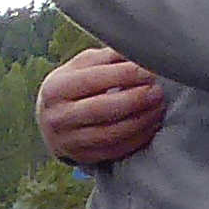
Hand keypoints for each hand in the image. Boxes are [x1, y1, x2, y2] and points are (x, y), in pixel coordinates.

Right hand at [37, 47, 167, 166]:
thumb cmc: (74, 85)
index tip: (150, 70)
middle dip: (136, 100)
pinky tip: (150, 125)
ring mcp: (67, 140)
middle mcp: (57, 116)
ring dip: (140, 121)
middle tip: (158, 92)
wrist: (50, 118)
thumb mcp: (83, 65)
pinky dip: (136, 139)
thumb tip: (141, 50)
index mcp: (56, 88)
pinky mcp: (80, 157)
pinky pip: (114, 151)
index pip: (95, 80)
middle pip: (102, 109)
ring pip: (110, 134)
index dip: (126, 75)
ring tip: (158, 107)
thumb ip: (109, 57)